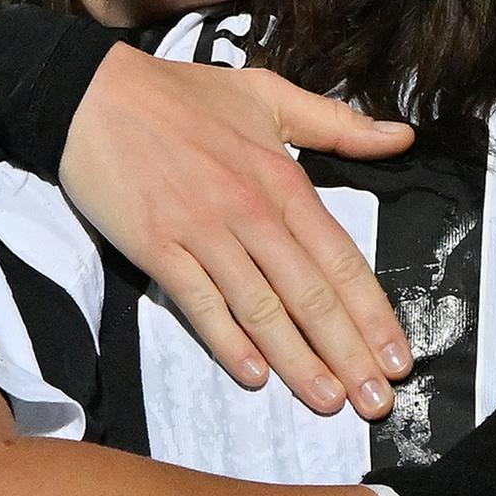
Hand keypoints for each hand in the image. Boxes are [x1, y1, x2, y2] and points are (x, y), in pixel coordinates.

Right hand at [61, 47, 415, 416]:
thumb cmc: (181, 96)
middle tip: (376, 401)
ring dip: (298, 361)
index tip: (399, 357)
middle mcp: (250, 212)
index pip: (341, 260)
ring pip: (261, 308)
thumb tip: (403, 138)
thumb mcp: (268, 96)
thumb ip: (337, 124)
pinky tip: (255, 376)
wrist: (93, 93)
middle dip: (349, 353)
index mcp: (282, 181)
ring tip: (328, 401)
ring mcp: (202, 232)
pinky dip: (228, 341)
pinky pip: (199, 303)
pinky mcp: (156, 247)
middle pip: (310, 295)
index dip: (373, 314)